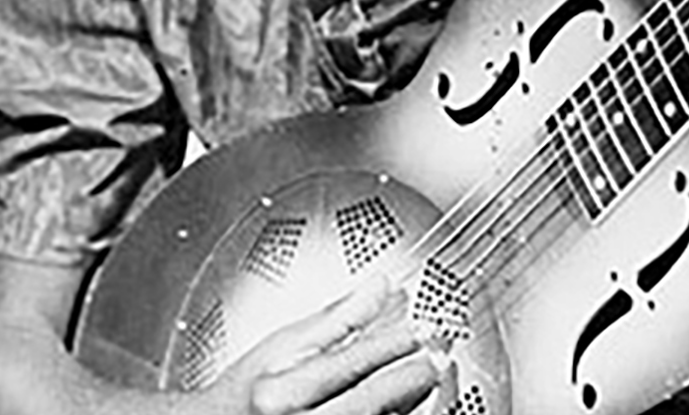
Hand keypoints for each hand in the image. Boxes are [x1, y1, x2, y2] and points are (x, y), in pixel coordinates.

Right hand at [197, 282, 440, 414]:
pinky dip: (407, 414)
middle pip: (375, 400)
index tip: (421, 326)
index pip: (351, 363)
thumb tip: (382, 287)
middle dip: (417, 372)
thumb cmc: (247, 395)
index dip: (395, 342)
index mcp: (282, 393)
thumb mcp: (279, 347)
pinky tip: (417, 399)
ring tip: (438, 372)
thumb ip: (335, 319)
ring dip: (419, 397)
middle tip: (441, 348)